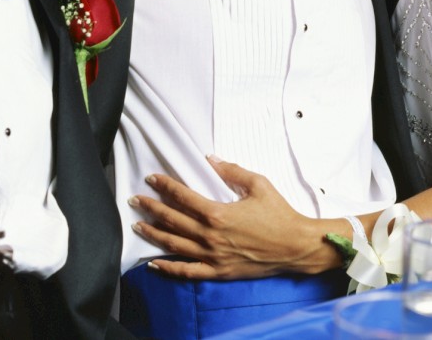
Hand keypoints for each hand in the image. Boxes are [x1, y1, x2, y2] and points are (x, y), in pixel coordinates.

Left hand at [127, 156, 337, 279]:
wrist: (296, 246)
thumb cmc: (279, 214)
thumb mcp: (258, 184)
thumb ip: (231, 171)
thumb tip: (210, 159)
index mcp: (217, 213)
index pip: (182, 197)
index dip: (164, 186)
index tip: (151, 179)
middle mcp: (210, 236)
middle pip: (172, 220)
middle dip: (150, 209)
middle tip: (134, 200)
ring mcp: (213, 256)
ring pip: (175, 245)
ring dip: (153, 235)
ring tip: (137, 227)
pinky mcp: (219, 271)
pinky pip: (188, 272)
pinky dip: (169, 269)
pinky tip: (154, 264)